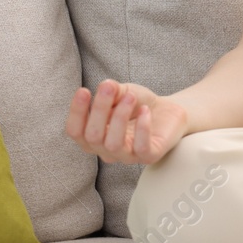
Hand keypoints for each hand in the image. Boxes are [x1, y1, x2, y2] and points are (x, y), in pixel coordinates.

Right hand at [66, 79, 189, 164]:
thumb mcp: (121, 92)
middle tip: (109, 87)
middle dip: (99, 109)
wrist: (167, 111)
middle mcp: (106, 151)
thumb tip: (106, 86)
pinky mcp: (148, 156)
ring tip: (130, 97)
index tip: (84, 90)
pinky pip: (141, 147)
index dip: (76, 113)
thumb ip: (111, 90)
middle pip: (92, 136)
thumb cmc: (138, 104)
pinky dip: (142, 127)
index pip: (75, 131)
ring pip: (113, 144)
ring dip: (119, 117)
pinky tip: (145, 110)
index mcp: (93, 137)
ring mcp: (127, 156)